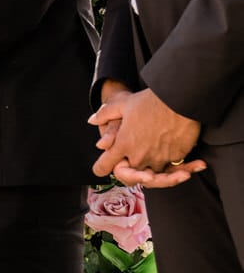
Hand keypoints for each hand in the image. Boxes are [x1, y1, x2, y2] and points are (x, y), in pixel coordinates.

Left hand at [91, 87, 206, 186]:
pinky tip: (170, 148)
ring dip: (152, 165)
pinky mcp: (177, 157)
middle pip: (131, 171)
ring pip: (152, 171)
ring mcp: (158, 158)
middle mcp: (139, 156)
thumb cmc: (150, 101)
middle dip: (131, 166)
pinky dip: (170, 161)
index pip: (105, 165)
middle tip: (137, 155)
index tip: (102, 167)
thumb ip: (105, 114)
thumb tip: (92, 120)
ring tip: (155, 151)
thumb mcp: (122, 103)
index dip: (102, 167)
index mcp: (123, 144)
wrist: (181, 100)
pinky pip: (171, 166)